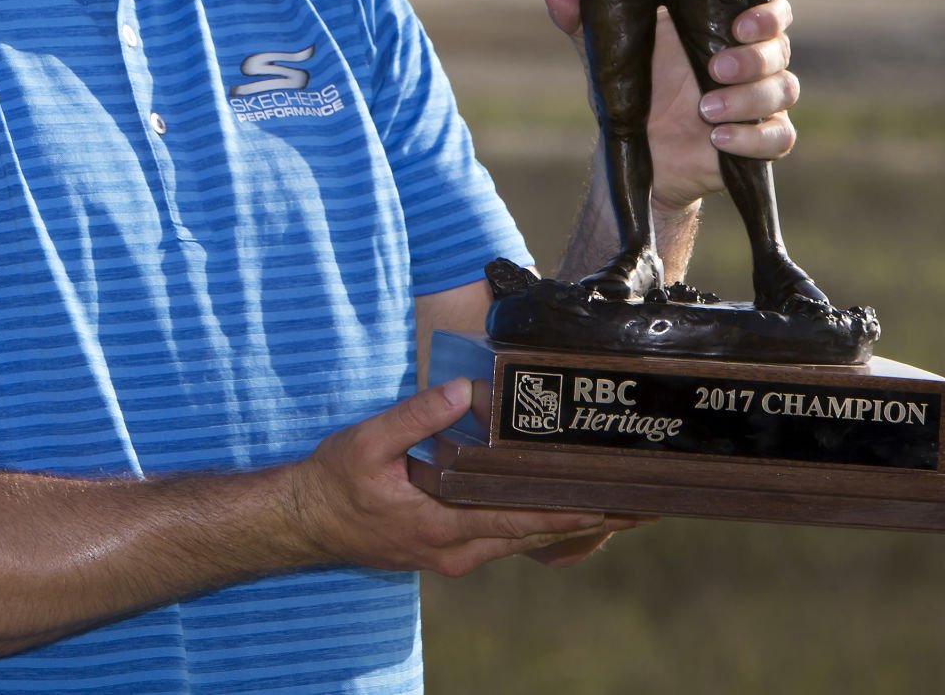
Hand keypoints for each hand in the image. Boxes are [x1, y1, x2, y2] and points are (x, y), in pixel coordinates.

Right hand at [288, 379, 643, 577]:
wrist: (304, 522)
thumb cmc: (334, 482)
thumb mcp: (368, 441)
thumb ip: (417, 416)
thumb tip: (465, 391)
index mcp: (444, 526)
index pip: (525, 520)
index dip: (575, 511)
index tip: (619, 503)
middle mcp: (457, 549)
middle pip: (537, 536)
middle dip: (588, 519)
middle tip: (640, 504)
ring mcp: (453, 554)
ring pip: (522, 540)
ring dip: (565, 522)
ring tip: (613, 505)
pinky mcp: (445, 548)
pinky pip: (502, 538)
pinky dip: (534, 523)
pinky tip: (552, 506)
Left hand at [545, 0, 798, 212]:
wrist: (639, 153)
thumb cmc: (631, 88)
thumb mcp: (607, 56)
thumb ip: (585, 22)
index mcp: (720, 26)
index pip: (768, 6)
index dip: (767, 10)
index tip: (740, 20)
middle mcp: (749, 59)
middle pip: (779, 47)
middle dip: (753, 56)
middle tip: (714, 66)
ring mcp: (758, 99)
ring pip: (784, 90)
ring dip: (748, 98)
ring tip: (705, 108)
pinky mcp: (760, 139)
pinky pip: (780, 138)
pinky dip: (754, 138)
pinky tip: (719, 138)